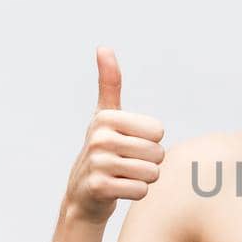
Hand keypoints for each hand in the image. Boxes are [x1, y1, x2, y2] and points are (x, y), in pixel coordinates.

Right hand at [62, 46, 166, 224]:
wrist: (83, 194)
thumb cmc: (102, 151)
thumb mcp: (105, 116)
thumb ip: (109, 84)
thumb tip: (103, 47)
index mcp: (106, 117)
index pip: (158, 131)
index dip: (150, 142)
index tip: (130, 144)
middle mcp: (99, 137)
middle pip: (157, 153)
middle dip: (149, 163)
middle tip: (127, 164)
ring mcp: (97, 163)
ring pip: (152, 173)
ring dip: (144, 179)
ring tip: (124, 176)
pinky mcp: (99, 188)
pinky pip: (141, 190)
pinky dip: (136, 193)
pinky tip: (119, 189)